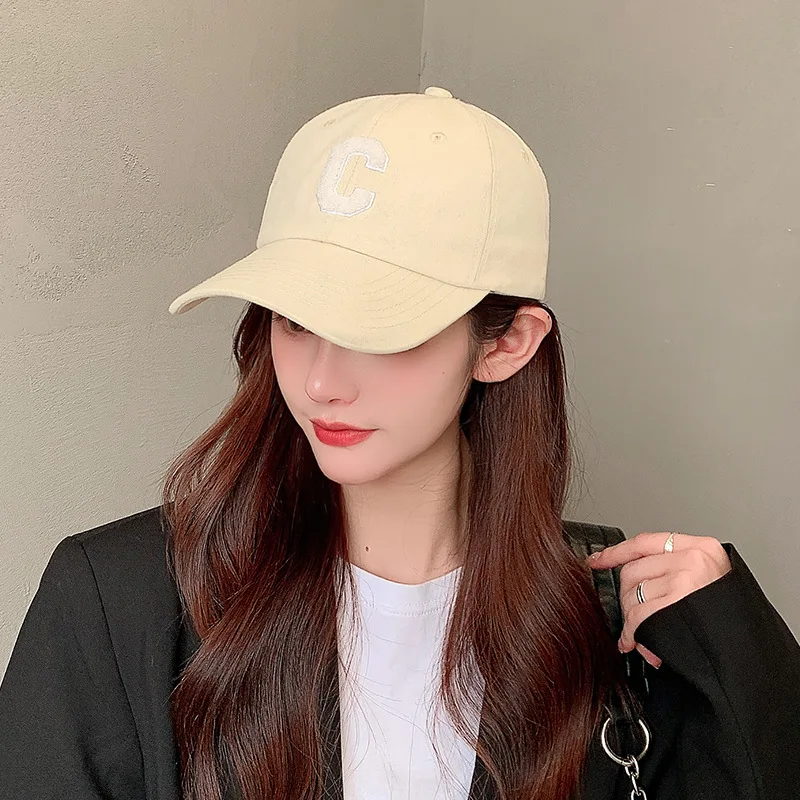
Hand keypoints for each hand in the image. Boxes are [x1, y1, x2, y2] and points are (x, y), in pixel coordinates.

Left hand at [586, 531, 731, 668]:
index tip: (597, 561)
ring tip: (645, 638)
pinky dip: (633, 634)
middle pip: (632, 571)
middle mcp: (692, 560)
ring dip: (632, 621)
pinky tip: (641, 645)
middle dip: (627, 599)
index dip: (616, 552)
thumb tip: (632, 576)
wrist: (753, 652)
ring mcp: (684, 581)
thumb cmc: (727, 618)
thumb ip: (677, 569)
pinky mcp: (676, 605)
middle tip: (636, 619)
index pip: (645, 542)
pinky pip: (638, 617)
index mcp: (701, 547)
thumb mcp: (711, 580)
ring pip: (632, 596)